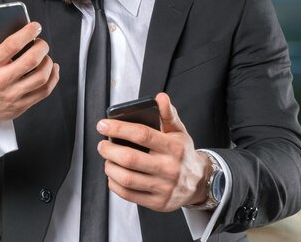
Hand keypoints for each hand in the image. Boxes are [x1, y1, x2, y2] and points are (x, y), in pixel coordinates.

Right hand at [0, 9, 59, 135]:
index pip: (12, 45)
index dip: (27, 33)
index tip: (35, 26)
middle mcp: (2, 79)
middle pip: (31, 61)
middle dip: (41, 47)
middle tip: (41, 42)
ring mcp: (13, 94)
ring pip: (41, 77)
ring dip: (48, 62)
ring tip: (45, 55)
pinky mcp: (22, 104)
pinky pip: (44, 91)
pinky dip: (53, 78)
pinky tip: (51, 69)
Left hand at [96, 92, 210, 210]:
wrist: (199, 182)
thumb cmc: (183, 154)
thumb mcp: (179, 132)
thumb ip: (168, 114)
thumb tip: (160, 97)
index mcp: (174, 147)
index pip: (141, 134)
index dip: (118, 128)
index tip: (103, 125)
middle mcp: (169, 168)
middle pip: (129, 158)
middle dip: (108, 149)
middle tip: (102, 145)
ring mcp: (164, 187)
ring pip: (126, 178)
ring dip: (109, 167)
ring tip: (108, 159)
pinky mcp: (158, 202)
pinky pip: (128, 194)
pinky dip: (114, 184)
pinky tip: (114, 175)